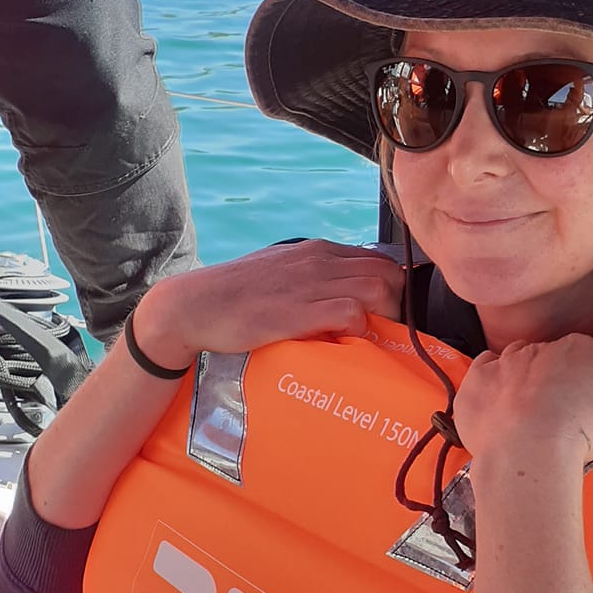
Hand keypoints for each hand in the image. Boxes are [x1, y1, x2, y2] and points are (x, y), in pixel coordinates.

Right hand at [133, 240, 403, 366]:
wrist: (196, 305)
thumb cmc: (235, 294)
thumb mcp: (279, 272)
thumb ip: (309, 277)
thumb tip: (334, 297)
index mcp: (316, 250)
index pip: (376, 260)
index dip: (390, 288)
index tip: (384, 313)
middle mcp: (319, 260)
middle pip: (387, 273)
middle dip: (395, 303)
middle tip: (382, 331)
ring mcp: (311, 283)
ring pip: (378, 288)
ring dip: (383, 316)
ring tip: (369, 338)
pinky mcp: (300, 310)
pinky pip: (352, 313)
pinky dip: (358, 328)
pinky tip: (345, 341)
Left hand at [453, 334, 592, 470]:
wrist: (532, 449)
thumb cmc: (587, 425)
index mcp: (579, 347)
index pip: (588, 354)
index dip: (590, 379)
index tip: (589, 404)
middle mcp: (539, 347)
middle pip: (550, 358)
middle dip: (554, 378)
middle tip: (560, 414)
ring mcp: (503, 363)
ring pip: (514, 363)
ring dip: (522, 381)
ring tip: (528, 416)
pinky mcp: (476, 384)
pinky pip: (483, 376)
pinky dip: (491, 388)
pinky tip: (500, 409)